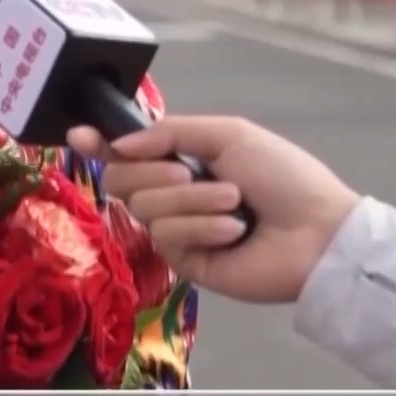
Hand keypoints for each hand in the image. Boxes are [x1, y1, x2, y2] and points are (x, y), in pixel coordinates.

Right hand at [69, 117, 362, 304]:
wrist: (316, 230)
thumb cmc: (281, 175)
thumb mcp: (228, 135)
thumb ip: (169, 132)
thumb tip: (119, 144)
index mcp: (183, 158)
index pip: (128, 152)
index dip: (99, 144)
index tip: (79, 135)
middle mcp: (173, 193)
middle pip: (121, 181)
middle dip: (153, 172)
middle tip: (187, 173)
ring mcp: (178, 230)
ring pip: (144, 208)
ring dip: (192, 200)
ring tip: (234, 204)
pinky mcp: (185, 262)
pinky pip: (167, 236)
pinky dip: (202, 226)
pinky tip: (234, 231)